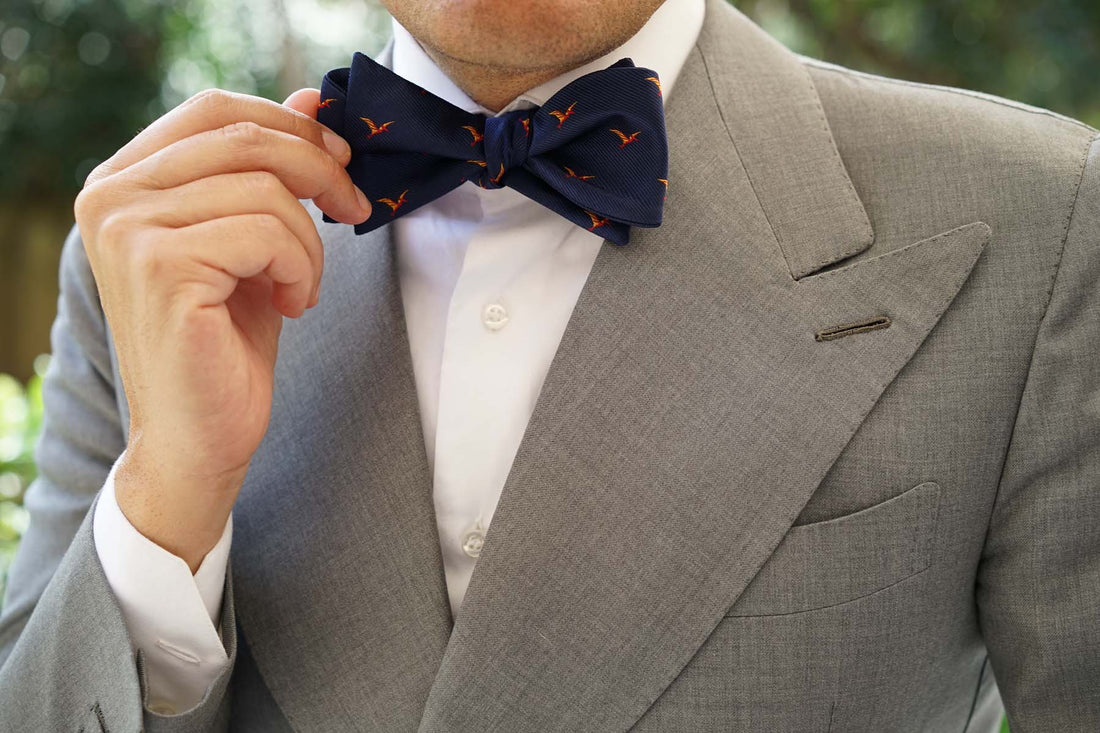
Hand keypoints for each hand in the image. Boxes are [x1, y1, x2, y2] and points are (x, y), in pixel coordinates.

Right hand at [75, 87, 368, 570]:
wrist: (199, 437)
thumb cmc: (226, 341)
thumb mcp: (254, 239)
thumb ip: (269, 169)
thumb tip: (311, 100)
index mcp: (123, 180)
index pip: (213, 110)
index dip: (289, 124)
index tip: (340, 159)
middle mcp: (111, 196)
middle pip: (244, 137)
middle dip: (320, 170)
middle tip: (355, 208)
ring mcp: (127, 230)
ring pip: (264, 188)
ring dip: (310, 241)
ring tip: (301, 285)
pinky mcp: (160, 267)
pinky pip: (266, 232)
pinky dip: (300, 267)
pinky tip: (291, 305)